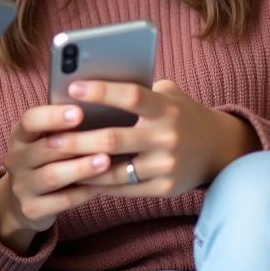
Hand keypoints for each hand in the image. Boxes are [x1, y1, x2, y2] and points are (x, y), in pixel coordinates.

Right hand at [0, 102, 111, 251]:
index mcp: (19, 136)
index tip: (79, 112)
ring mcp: (21, 186)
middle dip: (75, 143)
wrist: (19, 200)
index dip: (53, 116)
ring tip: (105, 161)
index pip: (30, 121)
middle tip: (105, 138)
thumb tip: (98, 109)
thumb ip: (62, 128)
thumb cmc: (44, 160)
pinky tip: (101, 186)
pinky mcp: (31, 209)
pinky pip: (60, 201)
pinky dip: (82, 193)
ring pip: (52, 176)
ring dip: (81, 168)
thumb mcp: (43, 140)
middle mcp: (15, 159)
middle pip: (44, 149)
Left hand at [62, 79, 257, 195]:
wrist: (218, 149)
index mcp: (166, 109)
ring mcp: (166, 166)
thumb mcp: (168, 93)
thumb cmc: (180, 113)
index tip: (72, 87)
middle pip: (113, 139)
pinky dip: (99, 184)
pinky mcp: (165, 189)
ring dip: (82, 166)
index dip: (101, 91)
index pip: (131, 95)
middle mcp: (167, 138)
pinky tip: (79, 177)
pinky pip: (124, 188)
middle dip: (77, 139)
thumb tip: (93, 81)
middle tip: (51, 138)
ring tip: (57, 161)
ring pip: (114, 170)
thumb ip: (138, 88)